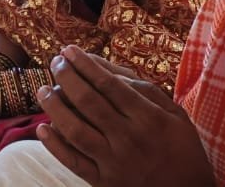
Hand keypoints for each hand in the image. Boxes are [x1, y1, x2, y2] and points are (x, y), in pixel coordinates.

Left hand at [36, 46, 215, 186]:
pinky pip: (73, 162)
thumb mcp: (176, 115)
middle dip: (66, 77)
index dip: (85, 64)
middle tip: (55, 62)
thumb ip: (144, 90)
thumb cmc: (182, 149)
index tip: (69, 50)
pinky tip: (42, 128)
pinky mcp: (104, 182)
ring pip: (75, 130)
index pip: (109, 84)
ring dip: (54, 107)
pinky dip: (55, 146)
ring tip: (43, 90)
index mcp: (149, 118)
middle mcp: (129, 138)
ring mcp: (114, 162)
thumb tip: (108, 70)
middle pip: (88, 102)